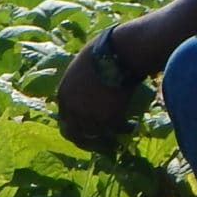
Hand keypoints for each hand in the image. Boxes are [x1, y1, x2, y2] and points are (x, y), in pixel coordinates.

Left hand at [54, 33, 134, 152]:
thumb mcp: (80, 68)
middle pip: (74, 134)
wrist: (117, 53)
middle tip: (99, 144)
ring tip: (121, 132)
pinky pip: (116, 130)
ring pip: (96, 135)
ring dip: (108, 137)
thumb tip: (86, 90)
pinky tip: (132, 126)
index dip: (76, 124)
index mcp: (63, 94)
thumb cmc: (101, 52)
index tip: (86, 129)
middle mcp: (72, 109)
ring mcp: (89, 116)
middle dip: (86, 141)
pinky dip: (125, 129)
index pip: (64, 118)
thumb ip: (78, 85)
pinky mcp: (107, 119)